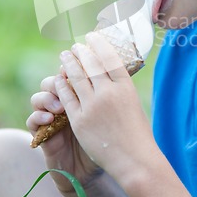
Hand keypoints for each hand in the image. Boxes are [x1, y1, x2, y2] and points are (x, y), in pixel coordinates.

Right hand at [27, 75, 102, 196]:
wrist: (99, 174)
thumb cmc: (108, 144)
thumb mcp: (110, 117)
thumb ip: (108, 96)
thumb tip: (120, 67)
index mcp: (81, 97)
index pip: (72, 74)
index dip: (73, 67)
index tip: (78, 70)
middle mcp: (66, 105)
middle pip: (53, 81)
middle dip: (58, 79)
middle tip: (66, 82)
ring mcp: (53, 119)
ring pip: (39, 98)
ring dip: (47, 97)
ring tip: (59, 106)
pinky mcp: (44, 136)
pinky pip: (32, 121)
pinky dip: (37, 117)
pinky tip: (49, 119)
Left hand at [55, 32, 156, 185]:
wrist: (134, 159)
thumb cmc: (137, 132)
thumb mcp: (133, 103)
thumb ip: (120, 87)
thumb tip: (109, 72)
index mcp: (126, 86)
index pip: (109, 57)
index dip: (98, 44)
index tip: (92, 37)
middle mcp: (109, 92)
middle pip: (91, 64)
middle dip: (81, 51)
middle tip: (76, 45)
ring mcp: (93, 106)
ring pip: (76, 77)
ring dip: (69, 63)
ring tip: (65, 55)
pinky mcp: (79, 120)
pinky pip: (67, 97)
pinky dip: (62, 85)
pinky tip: (59, 78)